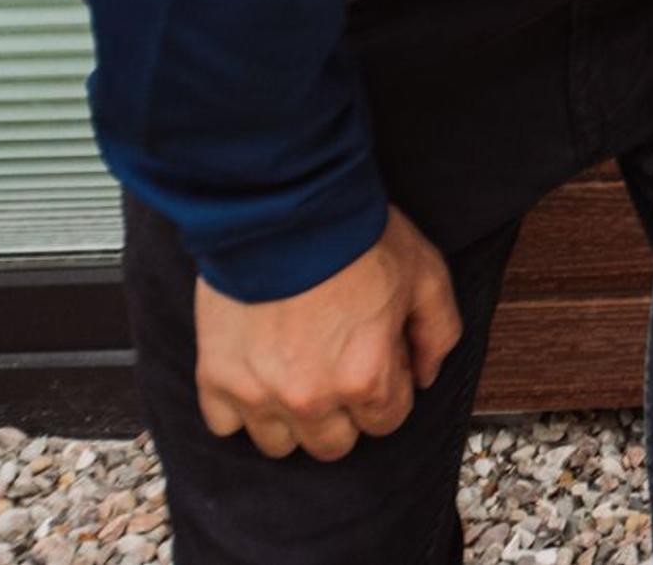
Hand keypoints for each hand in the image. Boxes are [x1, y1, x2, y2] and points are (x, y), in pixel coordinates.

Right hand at [192, 206, 458, 460]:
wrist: (286, 209)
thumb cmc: (357, 239)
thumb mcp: (427, 277)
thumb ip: (439, 334)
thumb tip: (426, 376)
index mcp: (366, 378)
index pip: (386, 422)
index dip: (391, 388)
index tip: (382, 358)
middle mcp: (309, 399)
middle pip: (333, 444)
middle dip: (346, 412)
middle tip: (342, 366)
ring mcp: (257, 392)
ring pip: (279, 444)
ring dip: (293, 418)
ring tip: (299, 371)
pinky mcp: (214, 377)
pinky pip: (225, 424)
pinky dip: (241, 408)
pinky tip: (259, 374)